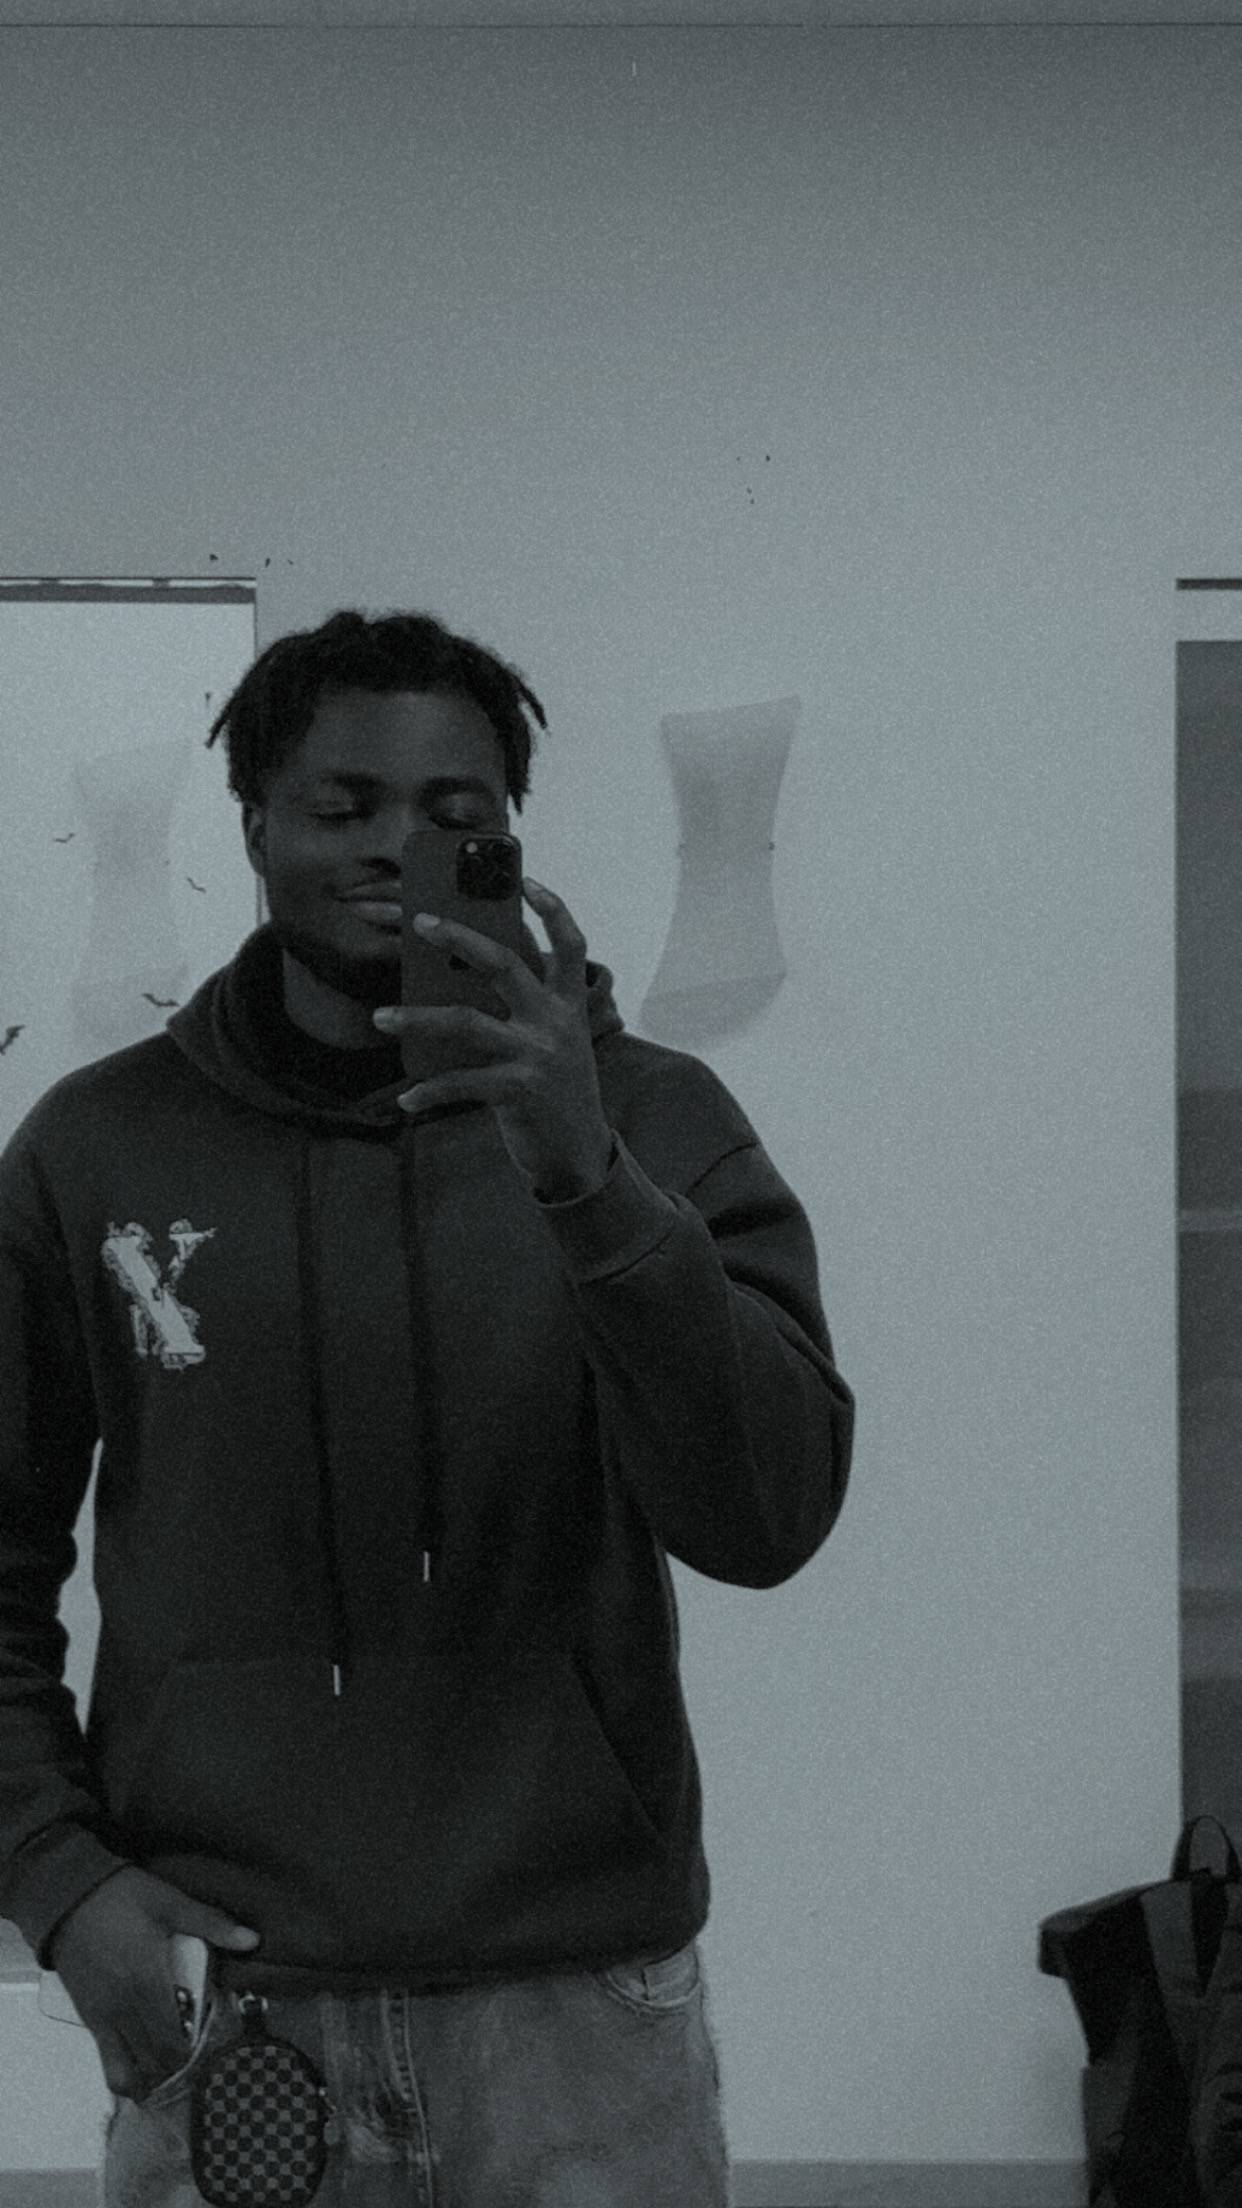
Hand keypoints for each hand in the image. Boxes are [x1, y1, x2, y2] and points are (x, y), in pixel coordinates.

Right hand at [48, 1866, 259, 2102]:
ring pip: (123, 2073)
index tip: (209, 2053)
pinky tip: (143, 2061)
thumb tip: (254, 1940)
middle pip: (151, 2065)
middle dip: (174, 2072)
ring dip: (148, 2078)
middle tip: (195, 2062)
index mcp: (148, 1984)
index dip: (190, 2060)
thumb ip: (211, 1925)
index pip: (171, 2045)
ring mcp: (102, 2018)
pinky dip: (124, 2071)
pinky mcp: (87, 2017)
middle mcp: (123, 2010)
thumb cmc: (123, 1897)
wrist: (68, 1896)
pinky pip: (105, 2059)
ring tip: (168, 2068)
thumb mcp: (170, 1903)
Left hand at [374, 878, 614, 1201]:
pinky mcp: (519, 1090)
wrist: (580, 1155)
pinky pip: (461, 1082)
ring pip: (466, 1022)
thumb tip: (453, 981)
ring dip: (416, 1018)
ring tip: (379, 1018)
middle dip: (459, 937)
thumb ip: (518, 1011)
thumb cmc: (554, 1092)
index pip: (568, 944)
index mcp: (568, 1005)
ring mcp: (538, 1054)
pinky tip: (406, 1099)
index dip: (552, 907)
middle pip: (504, 963)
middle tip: (418, 921)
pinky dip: (429, 1091)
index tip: (527, 879)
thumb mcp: (552, 1043)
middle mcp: (556, 1021)